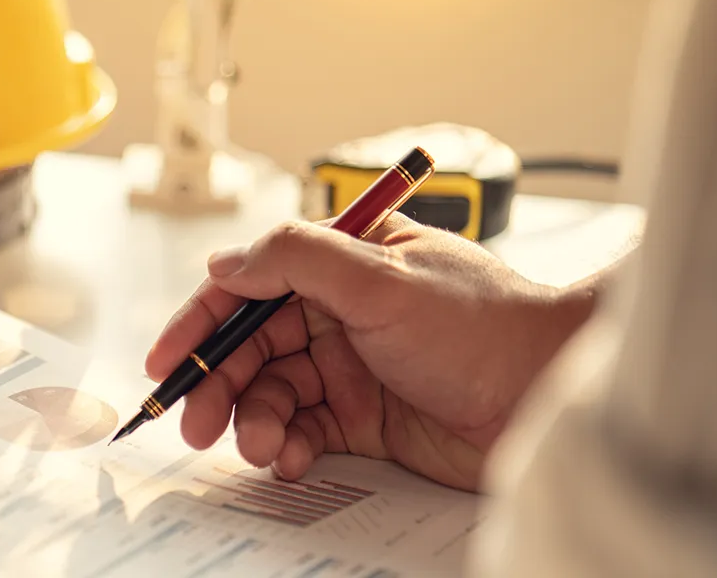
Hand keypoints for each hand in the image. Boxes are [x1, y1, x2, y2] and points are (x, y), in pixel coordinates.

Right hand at [145, 216, 594, 490]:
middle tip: (195, 421)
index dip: (200, 323)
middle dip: (217, 385)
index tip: (166, 361)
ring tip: (262, 446)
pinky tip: (292, 458)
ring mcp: (349, 367)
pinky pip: (303, 432)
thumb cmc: (486, 323)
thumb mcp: (381, 276)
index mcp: (338, 263)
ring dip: (254, 421)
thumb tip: (225, 261)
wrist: (551, 394)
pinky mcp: (364, 420)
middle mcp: (338, 312)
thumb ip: (295, 259)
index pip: (248, 286)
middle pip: (249, 347)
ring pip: (271, 394)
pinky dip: (288, 447)